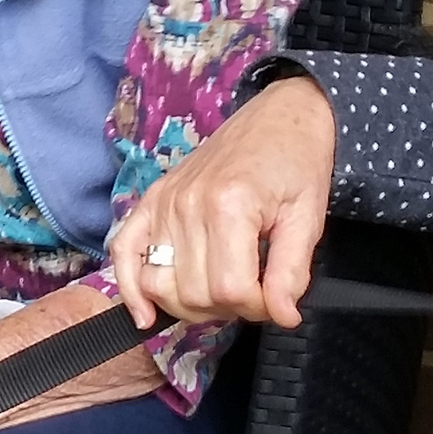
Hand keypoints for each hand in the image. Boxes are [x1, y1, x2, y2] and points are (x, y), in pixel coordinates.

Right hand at [110, 74, 335, 328]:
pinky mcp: (151, 200)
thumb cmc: (298, 162)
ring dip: (188, 304)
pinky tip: (145, 312)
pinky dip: (129, 288)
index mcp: (229, 206)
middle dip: (226, 308)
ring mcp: (164, 202)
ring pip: (159, 283)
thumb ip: (292, 272)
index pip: (230, 290)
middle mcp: (187, 204)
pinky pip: (124, 251)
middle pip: (193, 293)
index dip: (257, 308)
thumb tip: (283, 317)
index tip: (276, 299)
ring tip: (218, 293)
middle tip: (253, 294)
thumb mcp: (308, 218)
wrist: (281, 115)